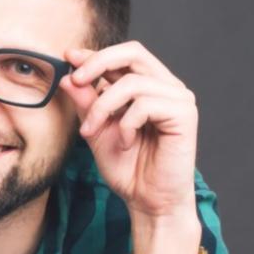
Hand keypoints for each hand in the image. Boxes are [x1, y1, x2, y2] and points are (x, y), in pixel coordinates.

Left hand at [59, 41, 198, 224]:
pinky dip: (126, 124)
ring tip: (92, 132)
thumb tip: (68, 76)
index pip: (124, 56)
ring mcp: (178, 98)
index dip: (95, 54)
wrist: (148, 200)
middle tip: (75, 81)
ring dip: (103, 107)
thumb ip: (86, 104)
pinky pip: (145, 105)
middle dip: (98, 63)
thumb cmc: (127, 168)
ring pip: (132, 82)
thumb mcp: (97, 131)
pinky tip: (125, 143)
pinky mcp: (184, 114)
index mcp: (148, 86)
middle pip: (133, 53)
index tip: (69, 59)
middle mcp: (166, 86)